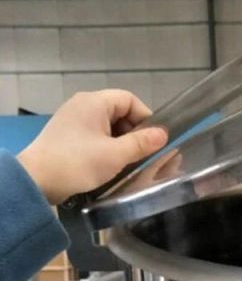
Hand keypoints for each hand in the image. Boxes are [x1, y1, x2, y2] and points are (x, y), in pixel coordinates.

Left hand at [17, 90, 167, 204]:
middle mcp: (82, 105)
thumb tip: (163, 134)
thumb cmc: (79, 163)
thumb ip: (142, 143)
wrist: (37, 180)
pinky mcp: (67, 134)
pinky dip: (107, 145)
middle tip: (143, 154)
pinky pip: (95, 134)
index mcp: (94, 102)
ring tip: (129, 161)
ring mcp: (72, 119)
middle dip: (135, 132)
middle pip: (119, 112)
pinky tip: (111, 162)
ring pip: (108, 125)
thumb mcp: (116, 154)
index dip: (146, 118)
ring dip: (122, 141)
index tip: (155, 140)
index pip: (130, 100)